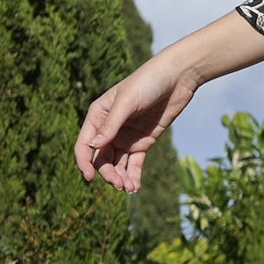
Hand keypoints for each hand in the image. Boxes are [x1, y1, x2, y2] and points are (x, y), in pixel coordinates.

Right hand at [74, 11, 263, 191]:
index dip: (84, 162)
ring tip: (128, 188)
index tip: (90, 177)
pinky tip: (134, 187)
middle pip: (101, 158)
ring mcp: (127, 136)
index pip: (85, 144)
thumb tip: (92, 146)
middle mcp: (110, 129)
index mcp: (99, 116)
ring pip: (117, 164)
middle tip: (118, 183)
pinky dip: (133, 175)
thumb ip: (111, 124)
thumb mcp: (128, 101)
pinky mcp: (144, 142)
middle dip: (107, 173)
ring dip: (120, 178)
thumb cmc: (149, 82)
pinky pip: (134, 163)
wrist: (179, 76)